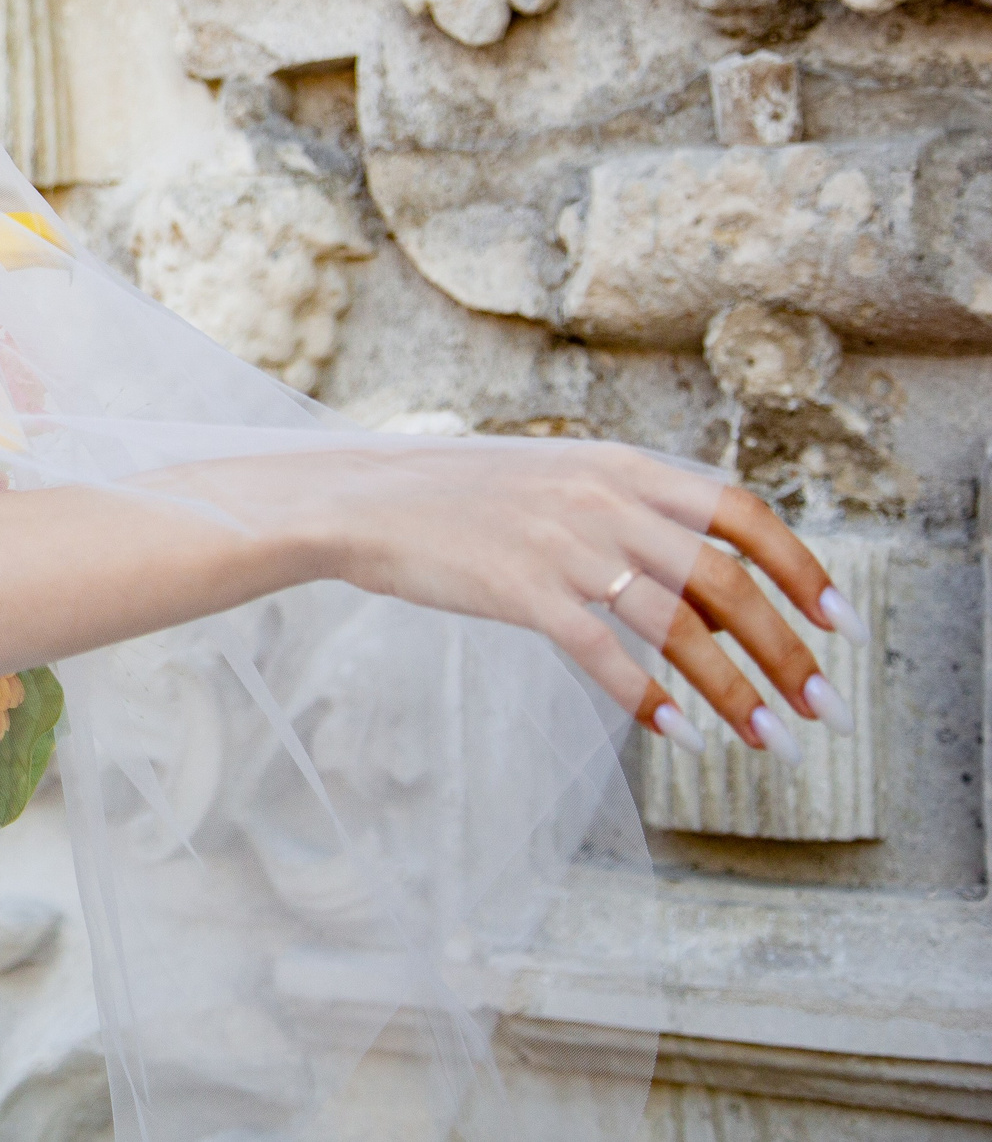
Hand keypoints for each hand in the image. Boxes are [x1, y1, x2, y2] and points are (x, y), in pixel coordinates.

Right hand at [287, 442, 848, 754]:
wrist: (365, 502)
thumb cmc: (461, 499)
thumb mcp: (556, 479)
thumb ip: (630, 509)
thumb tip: (713, 571)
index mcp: (620, 466)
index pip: (740, 512)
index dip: (802, 568)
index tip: (842, 623)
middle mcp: (603, 500)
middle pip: (726, 581)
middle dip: (788, 652)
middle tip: (825, 710)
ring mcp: (563, 545)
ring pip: (678, 626)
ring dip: (736, 691)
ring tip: (771, 742)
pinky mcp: (521, 591)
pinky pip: (605, 653)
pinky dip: (649, 698)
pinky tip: (678, 734)